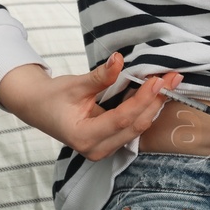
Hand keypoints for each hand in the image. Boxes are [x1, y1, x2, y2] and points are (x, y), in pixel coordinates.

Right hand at [0, 52, 185, 160]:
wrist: (38, 108)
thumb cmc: (52, 98)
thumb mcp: (74, 85)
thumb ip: (99, 76)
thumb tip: (119, 59)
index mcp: (84, 137)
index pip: (121, 119)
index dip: (142, 100)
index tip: (157, 80)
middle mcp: (96, 149)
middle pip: (134, 126)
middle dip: (155, 102)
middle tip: (172, 78)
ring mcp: (104, 149)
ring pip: (137, 129)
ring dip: (154, 106)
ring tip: (170, 84)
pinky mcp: (109, 144)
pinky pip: (132, 128)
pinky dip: (145, 110)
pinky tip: (156, 95)